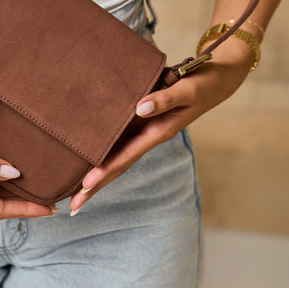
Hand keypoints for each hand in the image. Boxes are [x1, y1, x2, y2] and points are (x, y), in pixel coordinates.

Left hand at [69, 40, 253, 214]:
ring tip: (75, 193)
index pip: (126, 157)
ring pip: (117, 158)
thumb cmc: (203, 84)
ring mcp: (144, 132)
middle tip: (72, 206)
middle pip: (118, 166)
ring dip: (98, 176)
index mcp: (158, 133)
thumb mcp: (187, 90)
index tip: (85, 185)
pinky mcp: (141, 123)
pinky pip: (119, 143)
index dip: (105, 171)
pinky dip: (104, 155)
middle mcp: (148, 137)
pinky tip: (88, 161)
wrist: (215, 81)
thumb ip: (165, 99)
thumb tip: (140, 107)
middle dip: (96, 186)